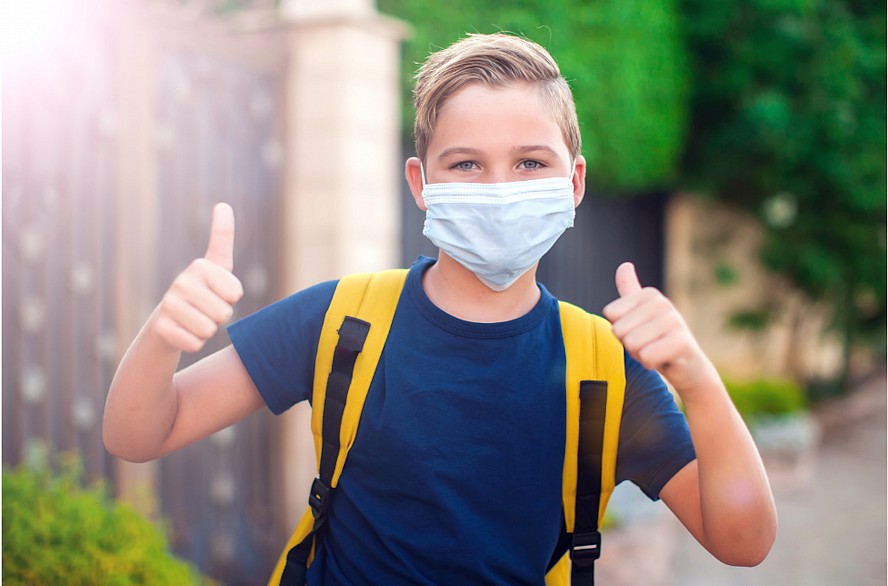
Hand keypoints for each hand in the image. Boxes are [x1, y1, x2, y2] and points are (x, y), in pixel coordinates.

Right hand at [152, 203, 243, 352]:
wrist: (167, 325)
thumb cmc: (201, 294)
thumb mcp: (217, 267)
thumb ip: (222, 238)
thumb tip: (223, 204)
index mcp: (201, 266)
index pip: (235, 292)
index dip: (232, 298)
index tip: (218, 291)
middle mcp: (181, 281)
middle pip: (224, 313)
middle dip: (219, 317)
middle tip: (205, 310)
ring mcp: (169, 304)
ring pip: (210, 330)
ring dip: (207, 331)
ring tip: (194, 320)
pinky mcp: (161, 327)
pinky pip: (195, 343)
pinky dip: (194, 343)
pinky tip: (183, 333)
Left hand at [602, 262, 712, 397]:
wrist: (688, 367)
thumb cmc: (657, 340)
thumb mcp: (640, 314)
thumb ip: (630, 290)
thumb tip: (624, 265)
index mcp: (649, 294)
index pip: (610, 314)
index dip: (620, 330)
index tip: (639, 331)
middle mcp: (663, 303)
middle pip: (619, 330)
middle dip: (629, 345)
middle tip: (649, 344)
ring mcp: (675, 321)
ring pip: (631, 344)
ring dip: (640, 355)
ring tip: (656, 352)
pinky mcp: (682, 342)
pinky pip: (646, 356)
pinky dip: (651, 364)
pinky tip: (665, 360)